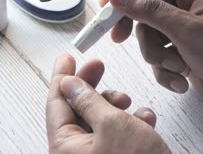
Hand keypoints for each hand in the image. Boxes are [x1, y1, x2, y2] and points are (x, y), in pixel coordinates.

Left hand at [46, 54, 170, 153]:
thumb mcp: (113, 124)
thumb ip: (88, 100)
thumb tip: (69, 83)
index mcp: (65, 148)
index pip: (56, 104)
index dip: (62, 77)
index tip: (67, 57)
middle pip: (78, 110)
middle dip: (92, 88)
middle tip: (99, 65)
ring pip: (100, 120)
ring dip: (115, 105)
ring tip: (129, 102)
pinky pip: (118, 135)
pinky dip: (131, 123)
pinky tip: (146, 119)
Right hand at [100, 0, 202, 113]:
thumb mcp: (188, 31)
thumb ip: (150, 11)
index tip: (108, 3)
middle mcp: (190, 1)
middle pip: (146, 4)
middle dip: (137, 27)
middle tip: (118, 38)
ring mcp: (185, 25)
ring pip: (149, 32)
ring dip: (156, 53)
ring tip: (176, 65)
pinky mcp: (183, 47)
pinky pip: (159, 51)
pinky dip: (166, 68)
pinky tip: (182, 79)